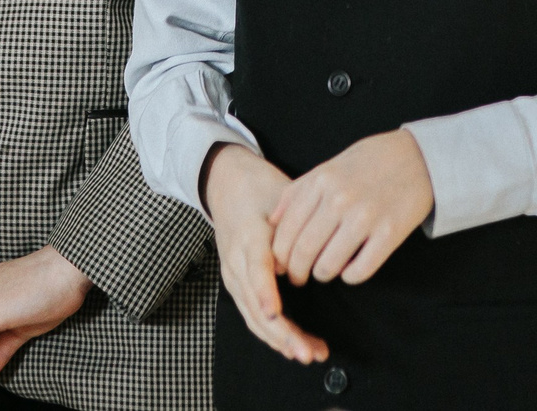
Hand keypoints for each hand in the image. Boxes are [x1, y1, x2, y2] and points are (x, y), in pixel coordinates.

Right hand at [203, 143, 327, 365]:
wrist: (227, 183)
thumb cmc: (259, 188)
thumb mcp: (281, 195)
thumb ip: (295, 223)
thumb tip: (305, 257)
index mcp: (247, 236)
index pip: (255, 269)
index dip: (265, 293)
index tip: (275, 313)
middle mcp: (235, 261)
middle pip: (254, 304)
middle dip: (281, 333)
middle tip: (307, 351)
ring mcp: (233, 276)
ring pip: (253, 316)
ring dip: (280, 340)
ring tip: (309, 354)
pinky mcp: (237, 284)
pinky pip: (252, 315)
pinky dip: (272, 334)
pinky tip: (293, 346)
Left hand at [269, 128, 433, 287]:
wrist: (418, 157)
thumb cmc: (368, 163)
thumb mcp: (328, 167)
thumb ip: (297, 192)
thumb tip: (271, 223)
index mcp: (321, 181)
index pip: (286, 231)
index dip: (279, 255)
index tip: (282, 265)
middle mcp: (340, 199)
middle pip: (303, 252)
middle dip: (296, 272)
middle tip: (299, 278)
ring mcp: (366, 217)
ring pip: (328, 266)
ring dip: (322, 274)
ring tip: (325, 271)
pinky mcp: (390, 234)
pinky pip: (359, 271)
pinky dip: (350, 276)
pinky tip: (350, 268)